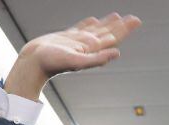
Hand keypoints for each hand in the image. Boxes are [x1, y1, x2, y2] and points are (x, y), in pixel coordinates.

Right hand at [4, 13, 141, 99]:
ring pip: (96, 30)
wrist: (33, 62)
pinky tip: (93, 20)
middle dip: (121, 26)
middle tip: (134, 18)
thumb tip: (117, 53)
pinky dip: (88, 24)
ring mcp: (77, 42)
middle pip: (108, 33)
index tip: (135, 21)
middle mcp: (86, 47)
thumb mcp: (77, 62)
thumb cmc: (52, 64)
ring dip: (107, 23)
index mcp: (92, 51)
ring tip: (117, 16)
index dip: (124, 29)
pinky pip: (80, 28)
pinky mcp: (65, 38)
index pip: (112, 38)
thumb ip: (97, 59)